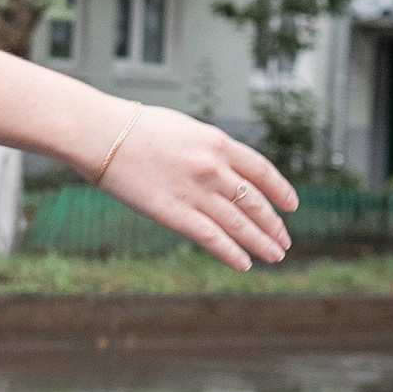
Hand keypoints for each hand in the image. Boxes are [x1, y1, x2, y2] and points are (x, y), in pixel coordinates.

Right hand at [98, 106, 295, 268]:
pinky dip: (231, 253)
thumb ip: (209, 149)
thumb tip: (225, 170)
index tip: (291, 206)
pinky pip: (211, 237)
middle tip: (284, 241)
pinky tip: (244, 263)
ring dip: (261, 242)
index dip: (280, 191)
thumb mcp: (185, 129)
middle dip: (273, 225)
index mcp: (218, 143)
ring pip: (238, 224)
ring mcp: (195, 191)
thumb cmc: (136, 128)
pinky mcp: (173, 212)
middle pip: (254, 202)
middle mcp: (213, 168)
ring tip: (275, 256)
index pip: (262, 171)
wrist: (101, 133)